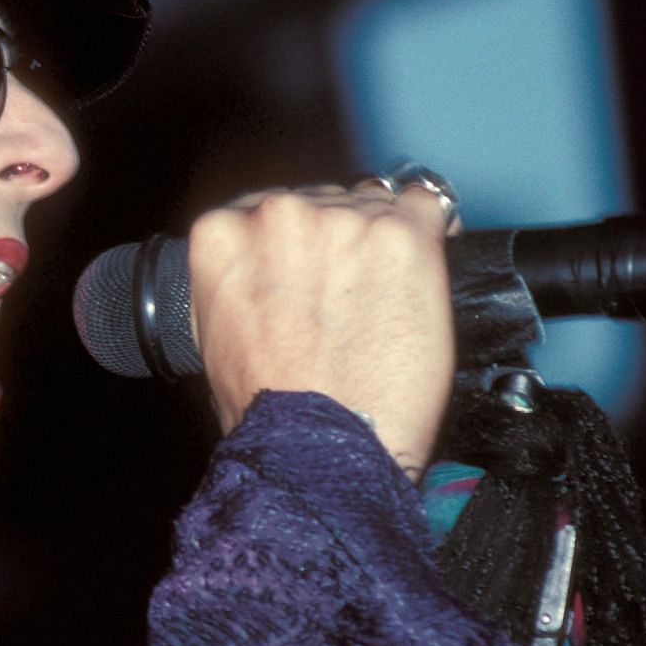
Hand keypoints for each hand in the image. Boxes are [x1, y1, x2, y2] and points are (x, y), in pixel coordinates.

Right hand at [187, 180, 454, 476]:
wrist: (319, 445)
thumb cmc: (270, 408)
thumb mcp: (214, 332)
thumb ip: (238, 277)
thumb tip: (266, 261)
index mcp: (221, 233)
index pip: (265, 207)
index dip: (294, 243)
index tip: (308, 270)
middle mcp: (278, 213)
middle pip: (321, 200)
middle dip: (336, 242)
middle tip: (346, 300)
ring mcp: (343, 220)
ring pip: (373, 205)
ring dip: (380, 243)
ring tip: (381, 301)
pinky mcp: (403, 237)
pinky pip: (427, 207)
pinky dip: (430, 231)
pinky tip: (421, 268)